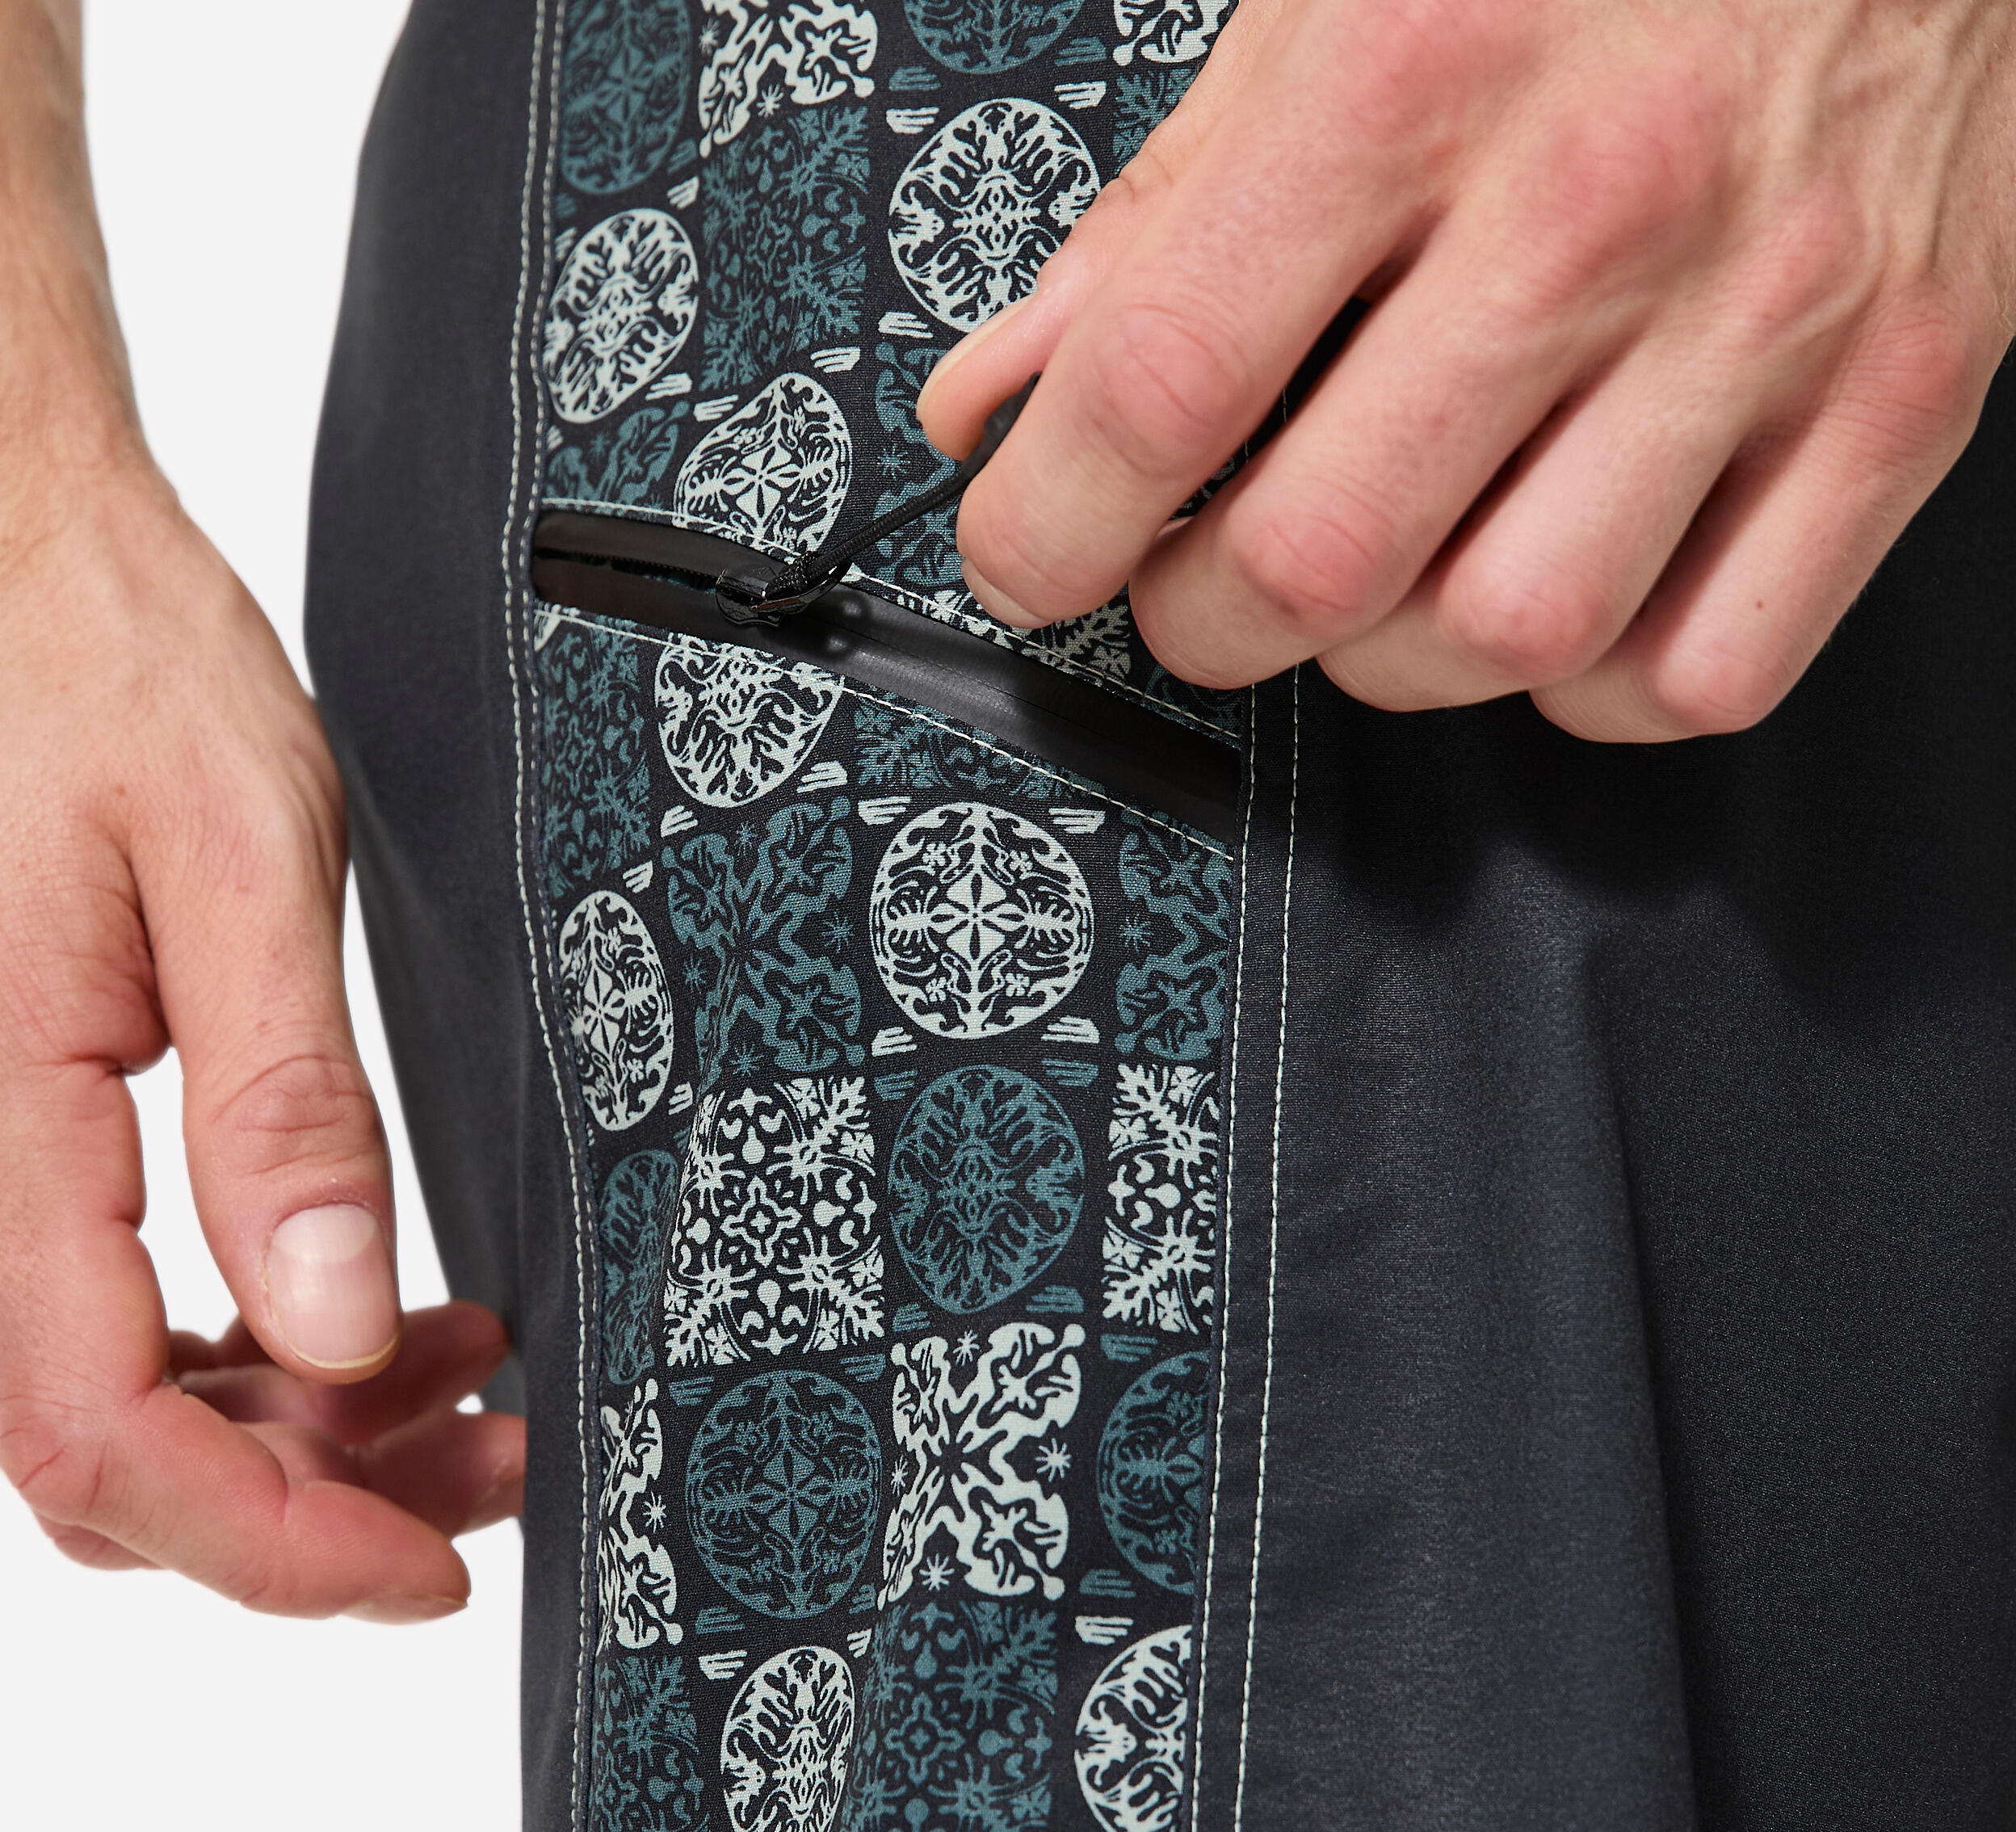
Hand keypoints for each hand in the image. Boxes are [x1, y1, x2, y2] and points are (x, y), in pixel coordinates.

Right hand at [0, 458, 523, 1613]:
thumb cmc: (97, 649)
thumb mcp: (254, 859)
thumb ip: (291, 1120)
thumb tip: (338, 1336)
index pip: (100, 1439)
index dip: (277, 1544)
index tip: (432, 1568)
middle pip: (83, 1456)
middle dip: (300, 1501)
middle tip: (490, 1456)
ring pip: (68, 1401)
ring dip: (261, 1434)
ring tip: (451, 1381)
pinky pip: (51, 1312)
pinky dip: (198, 1350)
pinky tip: (332, 1309)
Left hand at [921, 0, 2015, 739]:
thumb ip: (1155, 215)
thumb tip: (1001, 395)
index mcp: (1417, 71)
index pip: (1160, 389)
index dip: (1046, 526)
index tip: (1028, 553)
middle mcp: (1598, 202)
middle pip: (1319, 562)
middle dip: (1202, 616)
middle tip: (1196, 572)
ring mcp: (1768, 309)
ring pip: (1503, 637)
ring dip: (1387, 658)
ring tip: (1378, 571)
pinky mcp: (1904, 391)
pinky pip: (1700, 670)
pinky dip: (1591, 685)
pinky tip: (1553, 588)